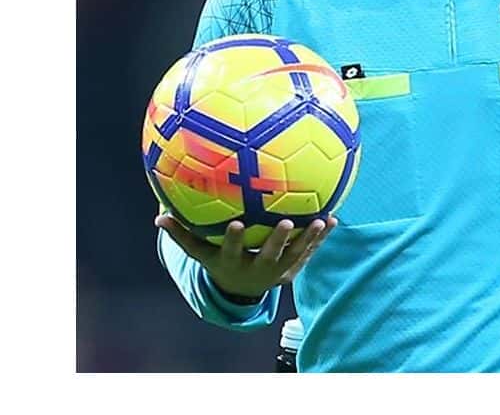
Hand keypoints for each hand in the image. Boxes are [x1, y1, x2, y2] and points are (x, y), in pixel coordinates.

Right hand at [155, 215, 337, 298]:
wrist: (242, 290)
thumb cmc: (219, 261)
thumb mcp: (200, 252)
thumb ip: (182, 234)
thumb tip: (159, 216)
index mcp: (233, 262)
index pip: (232, 251)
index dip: (234, 239)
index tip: (236, 223)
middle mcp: (257, 268)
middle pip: (268, 255)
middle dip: (277, 241)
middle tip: (287, 222)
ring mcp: (277, 270)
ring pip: (295, 255)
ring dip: (308, 239)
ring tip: (320, 221)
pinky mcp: (293, 269)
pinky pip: (309, 252)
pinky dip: (321, 238)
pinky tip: (332, 219)